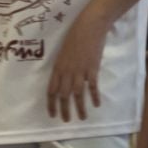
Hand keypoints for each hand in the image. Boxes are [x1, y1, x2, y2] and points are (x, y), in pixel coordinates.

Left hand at [47, 7, 109, 121]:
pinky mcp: (92, 69)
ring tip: (82, 118)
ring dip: (80, 108)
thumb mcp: (64, 52)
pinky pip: (93, 86)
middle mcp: (67, 72)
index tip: (53, 114)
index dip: (51, 104)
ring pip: (78, 94)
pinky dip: (94, 96)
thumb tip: (64, 78)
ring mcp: (80, 71)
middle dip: (64, 110)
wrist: (89, 26)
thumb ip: (63, 66)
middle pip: (63, 95)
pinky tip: (96, 104)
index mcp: (58, 67)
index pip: (51, 90)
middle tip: (66, 120)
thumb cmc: (75, 35)